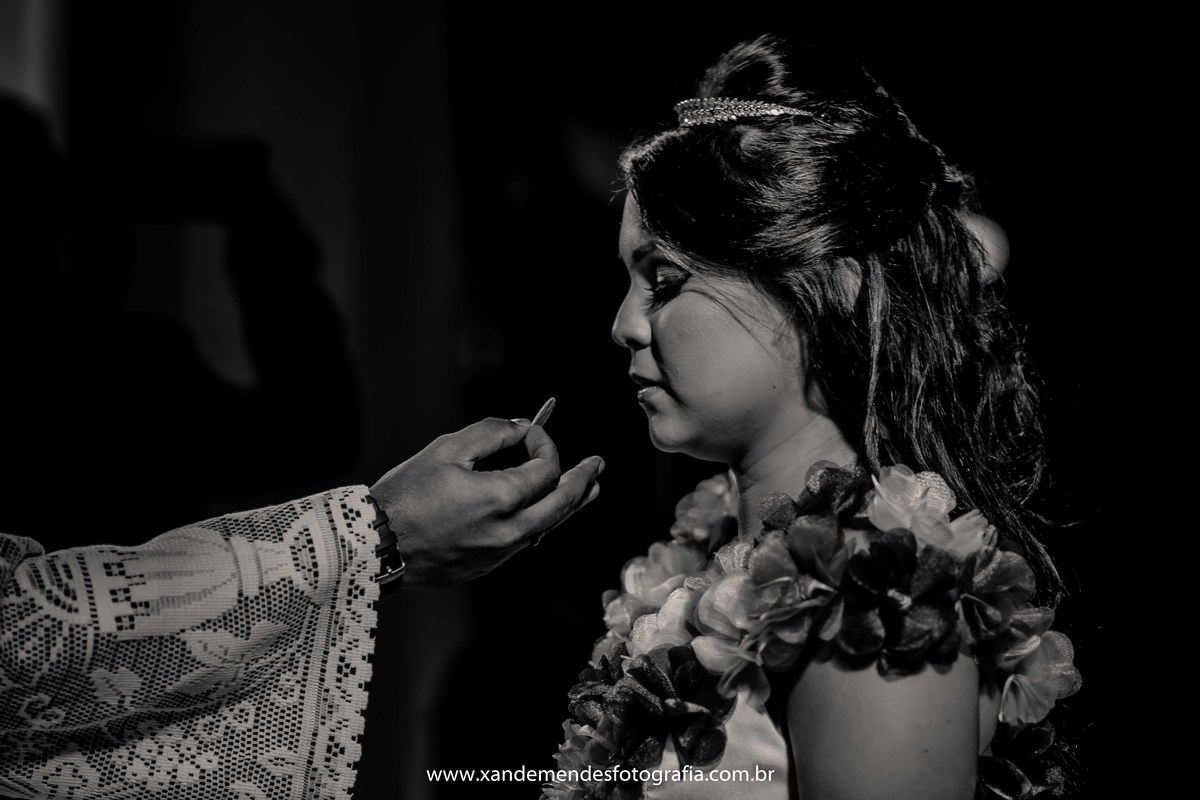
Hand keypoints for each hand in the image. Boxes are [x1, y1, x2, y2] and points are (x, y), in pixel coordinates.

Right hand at [369, 417, 602, 588]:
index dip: (546, 444)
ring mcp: (500, 554)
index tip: (533, 432)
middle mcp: (509, 531)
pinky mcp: (487, 567)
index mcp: (500, 498)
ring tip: (589, 489)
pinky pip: (525, 542)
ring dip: (570, 505)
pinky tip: (545, 511)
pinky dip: (541, 522)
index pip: (546, 468)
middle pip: (561, 505)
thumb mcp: (446, 449)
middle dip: (583, 482)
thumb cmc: (406, 494)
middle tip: (598, 466)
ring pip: (548, 528)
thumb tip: (521, 428)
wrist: (376, 545)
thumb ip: (491, 433)